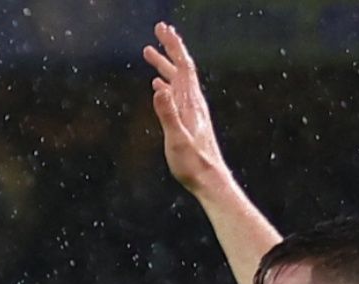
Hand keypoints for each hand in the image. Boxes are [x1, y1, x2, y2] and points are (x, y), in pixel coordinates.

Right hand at [145, 23, 231, 196]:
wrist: (210, 181)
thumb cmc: (193, 164)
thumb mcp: (177, 139)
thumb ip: (167, 113)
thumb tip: (158, 87)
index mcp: (191, 103)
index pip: (183, 66)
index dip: (173, 46)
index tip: (162, 29)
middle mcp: (193, 103)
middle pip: (181, 68)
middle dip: (169, 48)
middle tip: (157, 30)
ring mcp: (191, 112)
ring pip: (177, 81)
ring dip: (164, 65)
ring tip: (148, 53)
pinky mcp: (188, 121)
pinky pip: (176, 96)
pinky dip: (166, 85)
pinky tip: (158, 86)